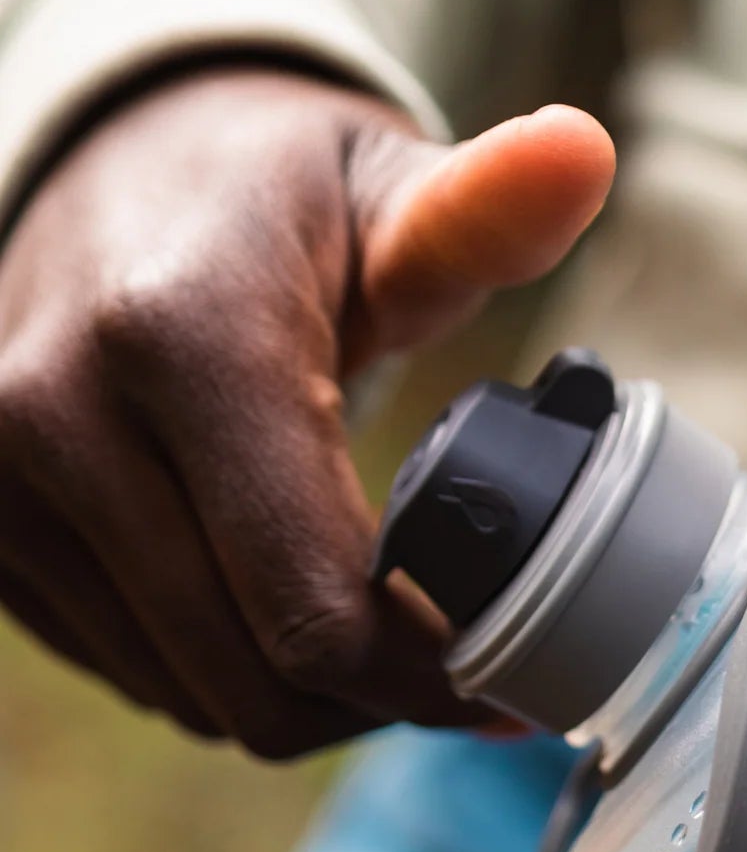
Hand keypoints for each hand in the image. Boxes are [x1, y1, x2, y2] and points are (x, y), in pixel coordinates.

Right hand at [0, 65, 613, 755]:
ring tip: (388, 646)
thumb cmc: (282, 193)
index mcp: (181, 338)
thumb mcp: (391, 186)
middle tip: (463, 676)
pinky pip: (133, 670)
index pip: (313, 603)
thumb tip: (585, 150)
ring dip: (307, 697)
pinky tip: (291, 617)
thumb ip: (490, 205)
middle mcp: (55, 416)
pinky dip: (230, 672)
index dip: (427, 675)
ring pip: (191, 694)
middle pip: (254, 675)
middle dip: (379, 701)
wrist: (115, 169)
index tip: (508, 679)